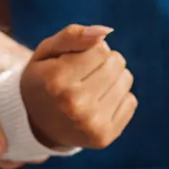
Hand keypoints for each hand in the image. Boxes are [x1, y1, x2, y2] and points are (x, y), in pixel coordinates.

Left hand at [0, 17, 32, 168]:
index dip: (32, 150)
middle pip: (38, 131)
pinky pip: (15, 117)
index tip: (3, 156)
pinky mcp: (12, 88)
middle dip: (12, 152)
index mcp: (43, 78)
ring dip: (3, 145)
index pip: (52, 126)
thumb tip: (1, 153)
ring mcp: (27, 86)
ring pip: (25, 126)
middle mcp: (40, 83)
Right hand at [20, 24, 136, 148]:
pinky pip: (131, 102)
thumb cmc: (45, 80)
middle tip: (85, 74)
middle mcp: (73, 103)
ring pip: (126, 80)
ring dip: (113, 79)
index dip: (91, 49)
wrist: (38, 125)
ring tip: (92, 88)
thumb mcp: (47, 52)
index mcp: (56, 79)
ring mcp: (90, 123)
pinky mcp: (104, 137)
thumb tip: (106, 31)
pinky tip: (98, 105)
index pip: (101, 48)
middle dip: (104, 62)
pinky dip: (118, 99)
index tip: (76, 60)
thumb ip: (72, 35)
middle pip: (116, 63)